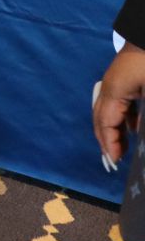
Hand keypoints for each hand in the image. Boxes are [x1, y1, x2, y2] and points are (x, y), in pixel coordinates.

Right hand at [94, 42, 144, 168]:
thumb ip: (144, 117)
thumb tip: (139, 135)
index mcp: (114, 91)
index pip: (105, 123)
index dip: (110, 144)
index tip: (115, 162)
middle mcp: (109, 87)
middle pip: (100, 118)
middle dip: (105, 140)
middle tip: (112, 161)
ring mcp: (115, 82)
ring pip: (107, 111)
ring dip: (113, 131)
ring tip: (121, 149)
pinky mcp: (123, 78)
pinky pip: (117, 104)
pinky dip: (122, 119)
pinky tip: (133, 129)